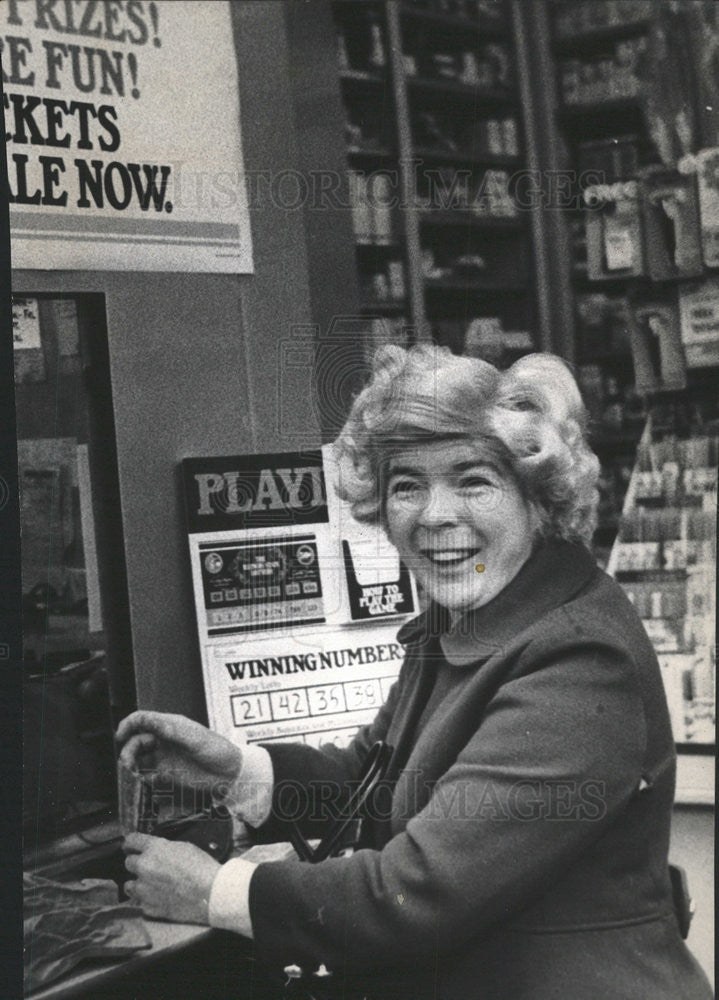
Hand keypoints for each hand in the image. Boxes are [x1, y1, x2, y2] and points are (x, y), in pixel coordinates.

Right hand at [116, 711, 242, 795]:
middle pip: (137, 739)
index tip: (120, 736)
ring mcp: (164, 755)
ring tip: (133, 773)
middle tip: (127, 764)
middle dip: (128, 749)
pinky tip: (145, 781)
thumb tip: (152, 722)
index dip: (128, 725)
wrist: (229, 773)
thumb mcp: (195, 739)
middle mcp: (164, 738)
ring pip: (139, 756)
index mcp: (170, 724)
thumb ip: (173, 731)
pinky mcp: (166, 772)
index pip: (142, 719)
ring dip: (132, 763)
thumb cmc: (217, 750)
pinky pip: (147, 772)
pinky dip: (141, 776)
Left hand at [122, 833, 219, 923]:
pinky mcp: (148, 907)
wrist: (210, 893)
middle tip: (150, 867)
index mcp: (154, 849)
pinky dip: (148, 900)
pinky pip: (141, 902)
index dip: (131, 843)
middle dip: (137, 864)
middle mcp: (144, 867)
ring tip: (151, 885)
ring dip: (138, 883)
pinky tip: (160, 897)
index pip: (130, 840)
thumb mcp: (184, 847)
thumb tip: (156, 851)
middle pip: (128, 863)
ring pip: (129, 885)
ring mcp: (144, 889)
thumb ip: (164, 848)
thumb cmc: (202, 868)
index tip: (131, 846)